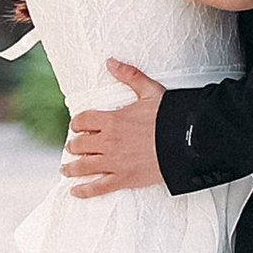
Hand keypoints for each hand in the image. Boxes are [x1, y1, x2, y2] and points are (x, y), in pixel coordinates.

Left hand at [63, 60, 166, 196]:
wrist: (186, 142)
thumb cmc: (169, 117)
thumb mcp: (149, 91)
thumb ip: (128, 75)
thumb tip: (110, 61)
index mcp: (111, 119)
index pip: (82, 121)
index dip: (77, 124)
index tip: (78, 127)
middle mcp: (108, 142)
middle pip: (79, 144)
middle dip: (75, 145)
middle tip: (74, 147)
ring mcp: (114, 162)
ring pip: (83, 166)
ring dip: (71, 167)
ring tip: (66, 169)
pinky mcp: (123, 179)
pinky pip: (97, 187)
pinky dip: (84, 190)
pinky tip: (75, 191)